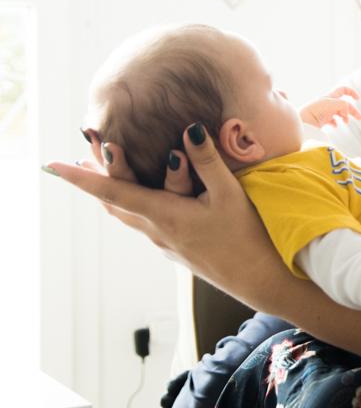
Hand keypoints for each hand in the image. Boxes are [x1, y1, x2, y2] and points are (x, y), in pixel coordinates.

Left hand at [49, 125, 281, 302]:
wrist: (259, 279)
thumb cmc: (248, 236)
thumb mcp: (230, 193)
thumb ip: (208, 161)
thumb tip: (189, 128)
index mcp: (165, 214)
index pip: (113, 192)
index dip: (82, 178)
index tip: (53, 165)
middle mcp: (157, 230)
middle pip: (114, 204)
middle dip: (94, 181)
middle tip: (77, 159)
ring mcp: (166, 243)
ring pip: (128, 216)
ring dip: (112, 195)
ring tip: (103, 176)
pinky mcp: (177, 248)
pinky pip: (145, 223)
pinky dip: (133, 205)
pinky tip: (146, 199)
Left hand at [299, 86, 360, 127]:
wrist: (302, 122)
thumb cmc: (314, 111)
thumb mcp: (331, 104)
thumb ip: (343, 105)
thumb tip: (347, 112)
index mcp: (330, 97)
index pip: (343, 90)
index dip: (351, 93)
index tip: (358, 99)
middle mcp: (328, 104)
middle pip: (345, 104)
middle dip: (353, 110)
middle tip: (359, 118)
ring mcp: (325, 112)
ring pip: (340, 113)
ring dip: (345, 118)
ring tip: (346, 123)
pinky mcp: (322, 121)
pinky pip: (332, 121)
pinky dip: (336, 123)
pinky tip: (335, 126)